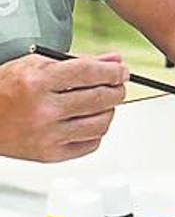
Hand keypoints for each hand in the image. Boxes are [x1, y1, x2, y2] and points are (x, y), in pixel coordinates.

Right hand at [0, 53, 126, 161]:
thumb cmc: (5, 90)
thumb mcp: (36, 65)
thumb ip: (79, 62)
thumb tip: (114, 61)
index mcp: (36, 82)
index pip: (89, 73)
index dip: (113, 72)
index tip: (122, 71)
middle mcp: (43, 110)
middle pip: (100, 99)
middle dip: (116, 90)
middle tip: (117, 86)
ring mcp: (47, 135)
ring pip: (101, 123)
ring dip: (108, 111)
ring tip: (101, 104)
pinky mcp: (50, 154)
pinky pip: (91, 143)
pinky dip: (96, 131)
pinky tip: (87, 121)